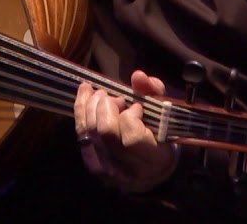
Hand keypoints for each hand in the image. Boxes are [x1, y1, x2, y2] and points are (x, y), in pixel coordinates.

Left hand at [74, 70, 178, 192]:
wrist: (153, 170)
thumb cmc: (163, 136)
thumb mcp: (165, 112)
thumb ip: (154, 92)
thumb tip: (138, 76)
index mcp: (154, 159)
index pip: (132, 137)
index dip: (131, 116)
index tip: (137, 108)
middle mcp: (129, 170)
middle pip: (106, 133)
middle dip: (107, 106)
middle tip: (116, 99)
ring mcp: (108, 171)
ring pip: (89, 132)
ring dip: (91, 105)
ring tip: (102, 94)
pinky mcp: (93, 165)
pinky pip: (81, 134)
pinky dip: (81, 110)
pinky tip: (86, 94)